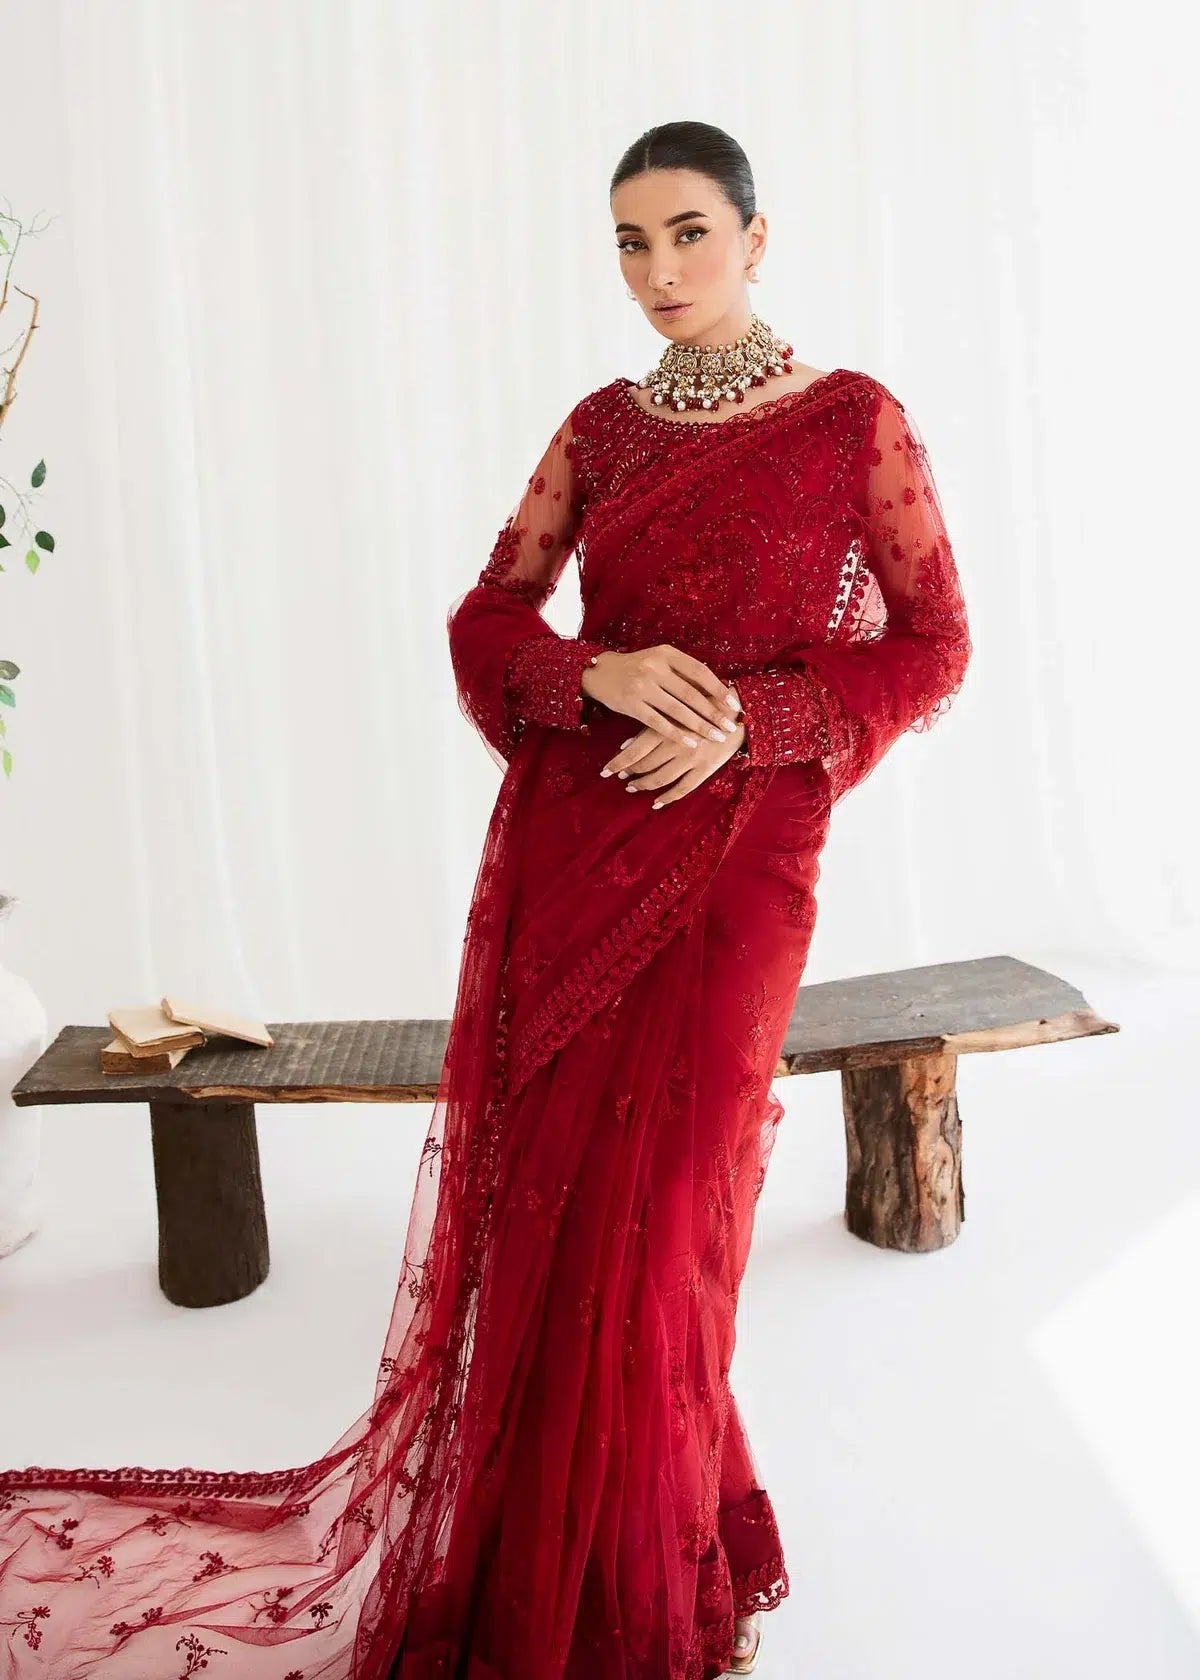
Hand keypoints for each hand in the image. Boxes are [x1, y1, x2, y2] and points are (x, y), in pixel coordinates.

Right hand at [582, 645, 742, 745]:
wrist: (600, 672)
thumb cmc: (638, 668)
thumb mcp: (659, 661)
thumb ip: (683, 672)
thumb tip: (718, 689)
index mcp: (666, 654)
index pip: (699, 672)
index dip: (719, 689)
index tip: (734, 704)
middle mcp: (654, 668)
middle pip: (691, 694)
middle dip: (713, 712)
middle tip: (730, 727)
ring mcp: (641, 687)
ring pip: (677, 710)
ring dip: (699, 726)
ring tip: (716, 737)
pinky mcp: (631, 705)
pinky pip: (658, 723)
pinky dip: (676, 734)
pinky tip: (691, 743)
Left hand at [600, 710, 745, 807]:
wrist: (738, 712)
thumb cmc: (703, 705)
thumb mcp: (676, 708)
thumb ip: (652, 725)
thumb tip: (625, 745)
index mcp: (666, 727)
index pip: (635, 750)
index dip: (619, 763)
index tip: (606, 770)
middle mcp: (676, 745)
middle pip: (645, 766)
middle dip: (630, 774)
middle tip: (621, 778)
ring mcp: (691, 759)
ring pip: (661, 778)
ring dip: (644, 785)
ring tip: (633, 787)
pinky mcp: (704, 769)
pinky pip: (682, 789)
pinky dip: (667, 798)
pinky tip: (657, 803)